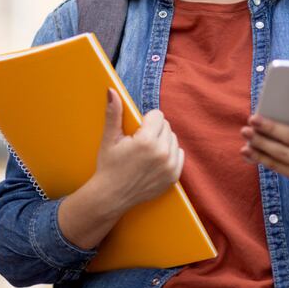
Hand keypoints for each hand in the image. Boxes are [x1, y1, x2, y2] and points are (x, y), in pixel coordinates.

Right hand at [58, 89, 184, 249]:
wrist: (111, 196)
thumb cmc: (109, 166)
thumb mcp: (109, 139)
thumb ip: (113, 113)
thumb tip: (112, 90)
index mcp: (146, 141)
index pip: (158, 115)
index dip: (146, 120)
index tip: (136, 131)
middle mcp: (162, 153)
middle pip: (166, 126)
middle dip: (154, 130)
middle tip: (139, 142)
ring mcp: (170, 166)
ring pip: (173, 139)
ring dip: (163, 141)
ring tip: (146, 151)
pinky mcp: (174, 176)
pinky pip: (179, 154)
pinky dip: (170, 154)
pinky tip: (155, 159)